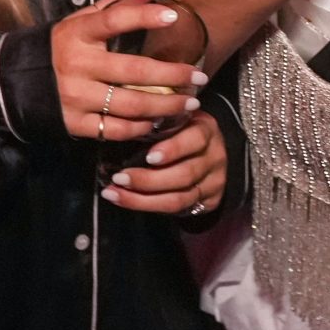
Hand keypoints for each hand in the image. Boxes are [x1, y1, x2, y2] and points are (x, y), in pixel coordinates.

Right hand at [51, 0, 205, 142]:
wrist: (14, 82)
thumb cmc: (58, 47)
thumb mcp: (78, 21)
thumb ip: (114, 6)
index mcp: (78, 33)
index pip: (113, 19)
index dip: (143, 16)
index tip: (174, 16)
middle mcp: (77, 64)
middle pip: (134, 71)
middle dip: (173, 76)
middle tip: (199, 78)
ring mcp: (76, 96)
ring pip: (131, 105)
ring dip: (166, 106)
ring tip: (189, 104)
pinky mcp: (75, 123)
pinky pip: (116, 129)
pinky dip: (141, 128)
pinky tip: (158, 122)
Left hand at [105, 110, 228, 215]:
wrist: (207, 153)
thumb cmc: (181, 131)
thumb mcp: (176, 120)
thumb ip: (159, 124)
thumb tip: (125, 129)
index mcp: (206, 129)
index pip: (195, 139)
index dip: (173, 149)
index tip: (149, 157)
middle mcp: (214, 156)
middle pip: (185, 174)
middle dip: (148, 179)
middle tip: (119, 178)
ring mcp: (213, 182)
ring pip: (179, 198)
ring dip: (142, 199)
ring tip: (114, 193)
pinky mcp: (208, 202)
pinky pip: (177, 210)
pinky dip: (148, 206)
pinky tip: (126, 201)